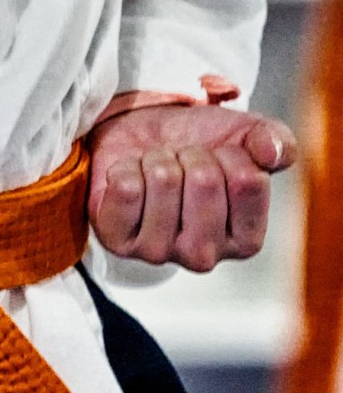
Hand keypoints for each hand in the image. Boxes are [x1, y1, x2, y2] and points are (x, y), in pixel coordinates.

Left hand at [87, 104, 296, 271]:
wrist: (139, 138)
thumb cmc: (195, 146)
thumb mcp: (245, 137)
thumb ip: (276, 143)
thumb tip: (272, 152)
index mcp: (245, 240)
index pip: (248, 181)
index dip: (231, 153)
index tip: (218, 158)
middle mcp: (203, 255)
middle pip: (205, 181)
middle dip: (190, 155)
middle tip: (181, 162)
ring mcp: (157, 252)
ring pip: (164, 180)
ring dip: (157, 159)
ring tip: (154, 169)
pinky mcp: (117, 239)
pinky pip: (126, 188)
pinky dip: (125, 168)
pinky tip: (129, 178)